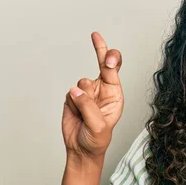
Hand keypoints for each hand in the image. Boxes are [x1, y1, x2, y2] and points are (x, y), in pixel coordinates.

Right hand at [62, 31, 123, 158]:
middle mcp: (103, 90)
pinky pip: (70, 92)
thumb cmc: (97, 140)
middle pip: (102, 63)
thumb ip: (88, 106)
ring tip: (83, 112)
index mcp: (115, 94)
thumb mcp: (98, 126)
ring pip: (81, 82)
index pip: (115, 72)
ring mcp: (87, 92)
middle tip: (96, 35)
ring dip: (81, 94)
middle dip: (100, 49)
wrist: (81, 149)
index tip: (108, 59)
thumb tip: (76, 90)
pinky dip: (71, 101)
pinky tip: (76, 113)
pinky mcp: (73, 97)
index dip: (112, 61)